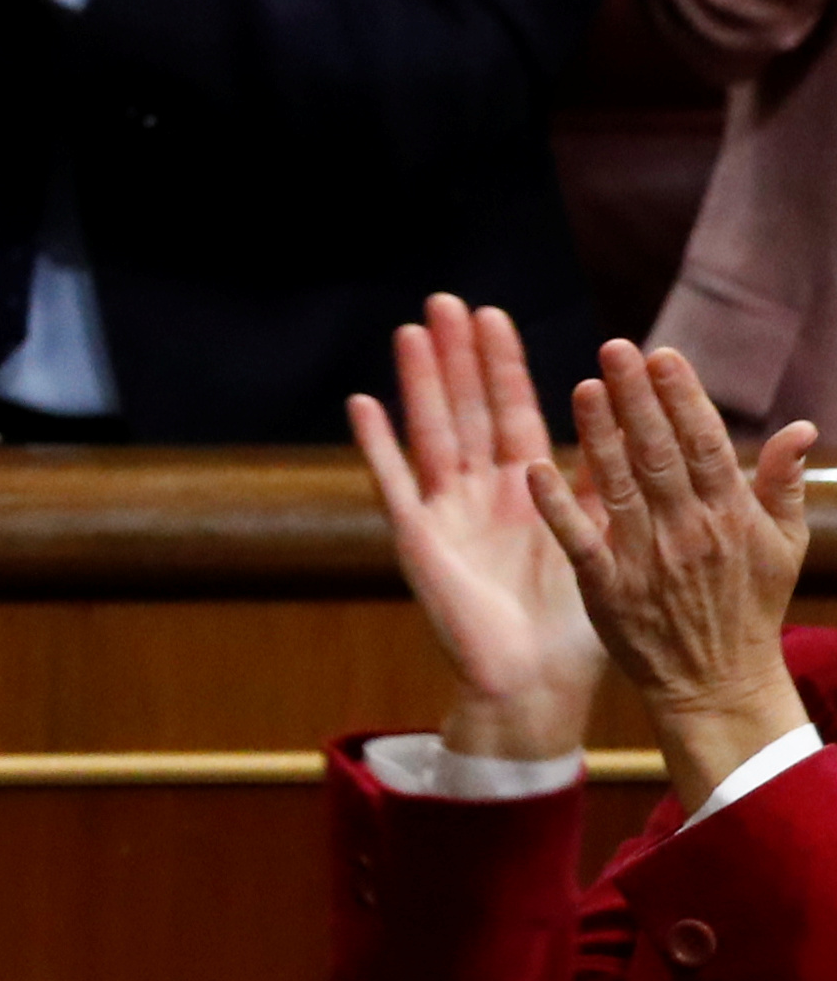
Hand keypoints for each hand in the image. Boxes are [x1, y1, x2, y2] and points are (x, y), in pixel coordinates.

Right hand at [345, 297, 607, 761]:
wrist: (533, 679)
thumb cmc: (572, 623)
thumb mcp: (598, 540)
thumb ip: (598, 481)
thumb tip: (618, 417)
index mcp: (526, 490)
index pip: (511, 410)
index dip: (502, 365)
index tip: (492, 316)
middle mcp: (481, 491)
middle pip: (466, 409)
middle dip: (457, 356)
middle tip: (446, 302)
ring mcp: (444, 510)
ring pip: (430, 430)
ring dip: (420, 383)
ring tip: (410, 331)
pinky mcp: (416, 537)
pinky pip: (393, 480)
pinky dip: (377, 443)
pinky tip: (362, 403)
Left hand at [529, 341, 818, 813]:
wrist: (718, 685)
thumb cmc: (749, 608)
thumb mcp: (783, 548)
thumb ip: (782, 485)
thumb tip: (802, 427)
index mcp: (731, 517)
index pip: (706, 445)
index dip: (684, 399)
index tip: (663, 354)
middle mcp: (689, 531)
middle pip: (660, 455)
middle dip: (638, 399)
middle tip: (614, 347)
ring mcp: (646, 560)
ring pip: (618, 486)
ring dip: (599, 436)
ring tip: (583, 386)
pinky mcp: (606, 588)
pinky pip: (578, 540)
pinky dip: (558, 505)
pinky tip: (534, 467)